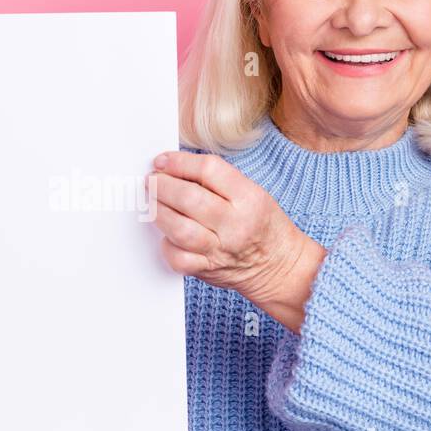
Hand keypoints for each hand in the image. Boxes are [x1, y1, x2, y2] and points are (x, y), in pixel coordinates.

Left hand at [147, 151, 325, 332]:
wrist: (279, 265)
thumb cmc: (263, 225)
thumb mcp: (253, 193)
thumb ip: (217, 181)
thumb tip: (175, 169)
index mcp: (249, 198)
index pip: (208, 170)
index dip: (179, 162)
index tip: (162, 161)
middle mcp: (235, 224)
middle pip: (189, 198)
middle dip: (162, 186)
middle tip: (152, 181)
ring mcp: (220, 250)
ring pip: (179, 229)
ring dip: (158, 212)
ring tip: (151, 202)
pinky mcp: (208, 269)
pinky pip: (178, 258)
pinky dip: (166, 245)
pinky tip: (166, 234)